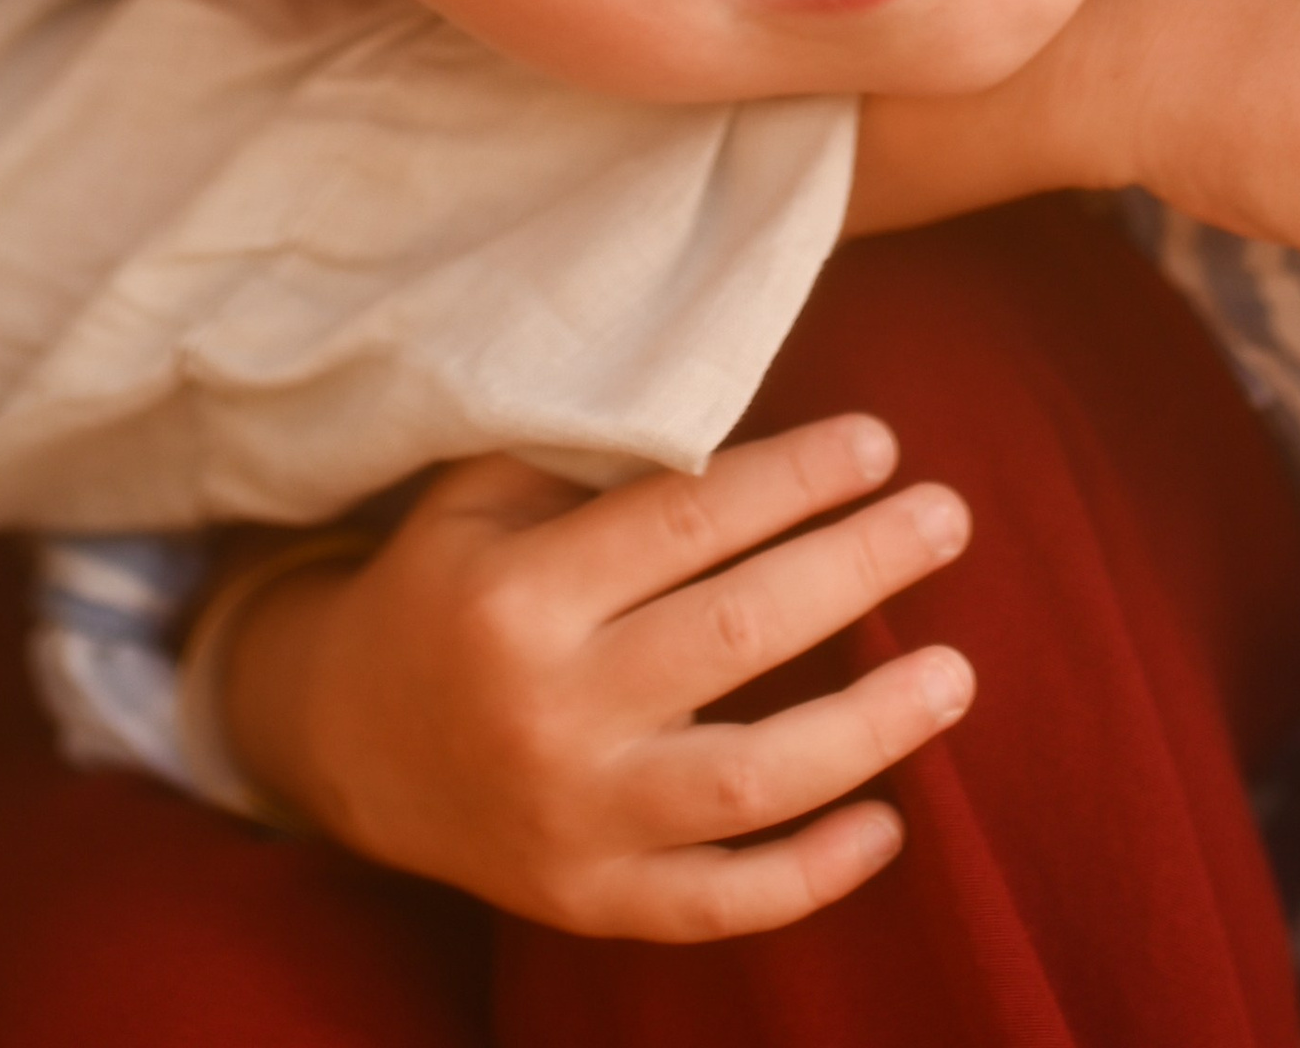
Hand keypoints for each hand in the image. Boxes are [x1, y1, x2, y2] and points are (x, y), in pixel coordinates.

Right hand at [218, 416, 973, 934]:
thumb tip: (742, 397)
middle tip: (950, 518)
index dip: (795, 478)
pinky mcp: (589, 899)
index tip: (881, 442)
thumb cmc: (446, 583)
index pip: (687, 521)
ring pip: (748, 782)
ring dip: (868, 729)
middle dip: (859, 569)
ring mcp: (572, 819)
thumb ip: (597, 454)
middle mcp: (547, 709)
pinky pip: (718, 902)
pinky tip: (890, 824)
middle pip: (737, 635)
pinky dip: (810, 876)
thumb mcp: (482, 492)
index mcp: (518, 592)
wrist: (342, 740)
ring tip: (957, 673)